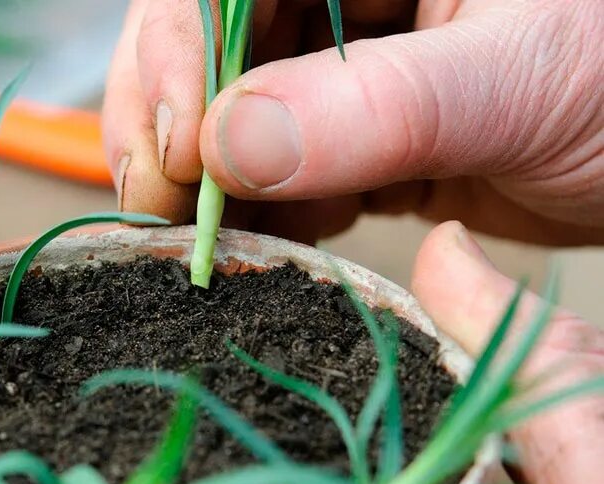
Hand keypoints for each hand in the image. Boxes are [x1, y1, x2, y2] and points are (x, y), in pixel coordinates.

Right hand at [102, 0, 603, 244]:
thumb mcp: (519, 81)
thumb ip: (378, 107)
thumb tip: (230, 145)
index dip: (178, 51)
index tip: (180, 149)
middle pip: (206, 45)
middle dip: (169, 124)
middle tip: (157, 206)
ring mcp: (350, 69)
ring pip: (231, 114)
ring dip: (203, 184)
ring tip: (197, 240)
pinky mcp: (359, 137)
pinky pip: (279, 171)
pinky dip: (258, 214)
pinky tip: (261, 245)